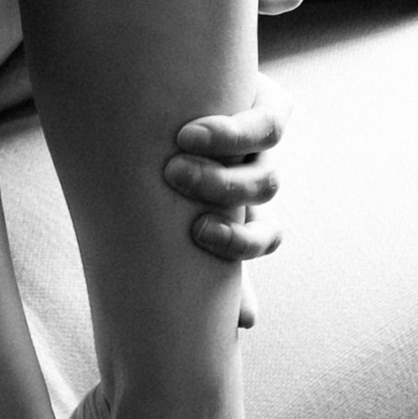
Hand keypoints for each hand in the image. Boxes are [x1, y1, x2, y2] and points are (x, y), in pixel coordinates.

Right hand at [163, 70, 290, 326]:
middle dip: (224, 190)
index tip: (199, 235)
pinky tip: (191, 132)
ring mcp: (257, 132)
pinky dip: (235, 129)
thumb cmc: (147, 181)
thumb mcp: (161, 225)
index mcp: (243, 208)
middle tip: (177, 181)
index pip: (266, 236)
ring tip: (178, 154)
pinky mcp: (260, 94)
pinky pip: (274, 118)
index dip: (242, 243)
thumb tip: (247, 324)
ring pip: (267, 153)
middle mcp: (254, 169)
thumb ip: (195, 268)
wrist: (143, 99)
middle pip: (265, 188)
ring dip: (223, 160)